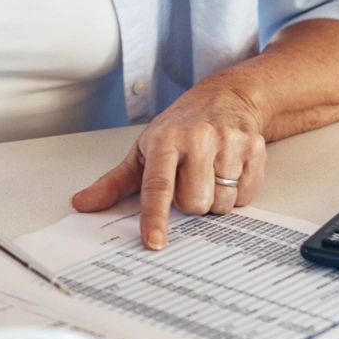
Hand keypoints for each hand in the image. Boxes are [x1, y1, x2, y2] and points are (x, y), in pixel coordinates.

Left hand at [69, 84, 266, 248]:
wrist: (226, 97)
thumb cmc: (180, 127)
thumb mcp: (143, 149)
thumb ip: (114, 182)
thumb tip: (83, 204)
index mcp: (166, 140)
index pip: (157, 186)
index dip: (155, 217)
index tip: (154, 241)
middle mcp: (198, 139)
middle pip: (194, 202)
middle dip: (189, 202)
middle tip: (188, 181)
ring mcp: (230, 143)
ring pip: (221, 204)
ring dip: (213, 199)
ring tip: (209, 174)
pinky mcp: (255, 149)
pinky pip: (245, 196)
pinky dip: (235, 193)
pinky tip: (228, 172)